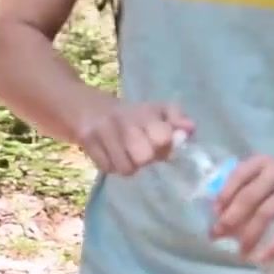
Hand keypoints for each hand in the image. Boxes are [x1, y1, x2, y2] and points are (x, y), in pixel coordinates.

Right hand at [73, 101, 191, 175]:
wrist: (82, 105)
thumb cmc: (127, 115)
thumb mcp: (154, 111)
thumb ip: (176, 119)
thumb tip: (190, 129)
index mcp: (146, 111)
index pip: (164, 137)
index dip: (165, 147)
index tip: (160, 145)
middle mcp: (125, 117)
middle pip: (144, 157)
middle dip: (145, 160)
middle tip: (139, 153)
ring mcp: (103, 128)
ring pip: (126, 168)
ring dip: (128, 166)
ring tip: (125, 155)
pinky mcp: (86, 139)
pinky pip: (107, 168)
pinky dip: (111, 166)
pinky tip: (110, 155)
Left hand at [210, 156, 273, 264]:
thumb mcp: (268, 183)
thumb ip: (247, 197)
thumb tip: (220, 226)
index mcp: (263, 163)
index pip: (239, 174)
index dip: (224, 194)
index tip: (214, 213)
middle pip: (249, 196)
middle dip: (230, 218)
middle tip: (217, 236)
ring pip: (266, 212)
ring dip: (250, 235)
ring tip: (241, 252)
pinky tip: (265, 258)